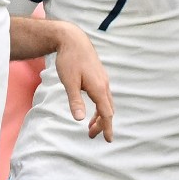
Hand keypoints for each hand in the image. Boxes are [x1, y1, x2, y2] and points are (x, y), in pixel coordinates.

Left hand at [52, 21, 113, 141]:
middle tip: (91, 135)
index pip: (106, 113)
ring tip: (90, 126)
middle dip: (102, 124)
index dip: (107, 127)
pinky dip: (99, 105)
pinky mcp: (99, 75)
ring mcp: (103, 79)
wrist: (73, 39)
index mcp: (99, 88)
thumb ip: (75, 101)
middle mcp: (104, 84)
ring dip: (100, 115)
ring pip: (106, 102)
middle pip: (108, 109)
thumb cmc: (69, 60)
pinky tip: (91, 108)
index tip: (109, 140)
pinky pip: (103, 95)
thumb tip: (79, 119)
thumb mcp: (69, 82)